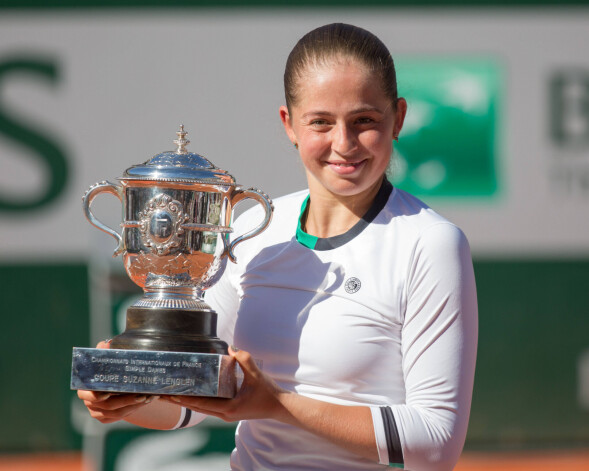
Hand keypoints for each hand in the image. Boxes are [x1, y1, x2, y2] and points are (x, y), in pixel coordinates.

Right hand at [77, 340, 157, 423]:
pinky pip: (122, 416)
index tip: (107, 393)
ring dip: (134, 405)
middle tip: (141, 395)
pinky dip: (135, 409)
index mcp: (85, 388)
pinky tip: (146, 401)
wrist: (113, 384)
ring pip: (117, 412)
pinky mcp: (107, 418)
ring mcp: (98, 412)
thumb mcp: (107, 359)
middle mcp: (89, 402)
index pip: (86, 394)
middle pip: (107, 405)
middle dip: (126, 400)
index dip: (95, 395)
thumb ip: (104, 351)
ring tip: (148, 397)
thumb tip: (105, 344)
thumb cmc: (109, 369)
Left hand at [160, 346, 287, 422]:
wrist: (280, 406)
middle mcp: (225, 414)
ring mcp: (227, 415)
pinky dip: (201, 401)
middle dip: (182, 400)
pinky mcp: (230, 412)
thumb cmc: (268, 392)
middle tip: (165, 393)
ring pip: (204, 408)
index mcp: (229, 407)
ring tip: (175, 393)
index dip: (185, 398)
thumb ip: (244, 359)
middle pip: (198, 407)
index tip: (171, 393)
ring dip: (190, 401)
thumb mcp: (256, 375)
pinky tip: (195, 393)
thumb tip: (230, 347)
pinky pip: (211, 407)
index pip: (201, 403)